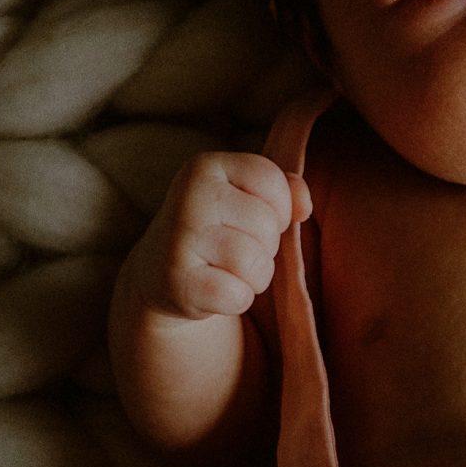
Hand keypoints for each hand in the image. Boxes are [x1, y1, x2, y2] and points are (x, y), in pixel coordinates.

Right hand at [121, 152, 312, 320]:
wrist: (160, 271)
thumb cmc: (218, 228)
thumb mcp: (246, 196)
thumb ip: (285, 189)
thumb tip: (304, 207)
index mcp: (205, 167)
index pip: (271, 180)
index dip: (278, 206)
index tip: (252, 217)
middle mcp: (188, 197)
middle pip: (267, 225)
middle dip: (265, 246)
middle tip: (235, 248)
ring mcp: (180, 240)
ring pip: (255, 263)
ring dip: (255, 276)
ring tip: (228, 270)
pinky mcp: (178, 282)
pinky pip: (238, 296)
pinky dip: (237, 300)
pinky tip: (215, 289)